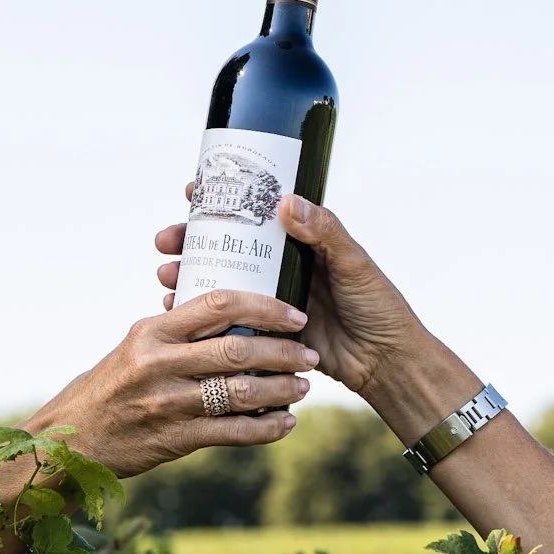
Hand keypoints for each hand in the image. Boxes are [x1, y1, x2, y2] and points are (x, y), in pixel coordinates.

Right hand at [25, 290, 318, 478]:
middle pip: (238, 350)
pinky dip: (265, 428)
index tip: (294, 313)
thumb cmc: (108, 388)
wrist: (70, 440)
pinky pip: (232, 433)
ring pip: (240, 392)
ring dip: (280, 390)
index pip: (219, 305)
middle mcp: (159, 364)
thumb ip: (177, 333)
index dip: (264, 307)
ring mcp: (167, 404)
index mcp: (152, 331)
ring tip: (303, 387)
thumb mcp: (135, 347)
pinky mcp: (174, 439)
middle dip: (283, 351)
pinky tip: (285, 423)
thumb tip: (231, 316)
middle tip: (309, 353)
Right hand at [155, 195, 423, 400]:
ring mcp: (271, 300)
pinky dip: (200, 317)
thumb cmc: (378, 306)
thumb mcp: (353, 263)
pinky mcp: (267, 333)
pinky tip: (178, 311)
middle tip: (166, 241)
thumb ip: (324, 232)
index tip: (191, 192)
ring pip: (220, 282)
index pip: (254, 212)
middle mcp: (281, 267)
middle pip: (226, 246)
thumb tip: (285, 201)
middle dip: (191, 242)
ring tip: (166, 276)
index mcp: (301, 242)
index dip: (221, 200)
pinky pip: (227, 321)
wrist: (387, 361)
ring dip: (189, 277)